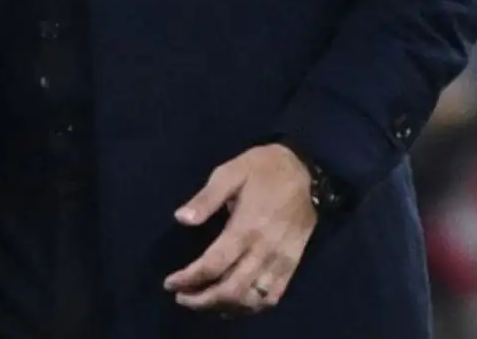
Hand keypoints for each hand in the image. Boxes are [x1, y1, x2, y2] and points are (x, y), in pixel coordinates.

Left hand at [164, 143, 317, 315]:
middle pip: (231, 289)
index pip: (213, 264)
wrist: (307, 172)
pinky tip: (233, 305)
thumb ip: (206, 198)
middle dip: (202, 300)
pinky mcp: (292, 265)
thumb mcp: (230, 172)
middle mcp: (264, 250)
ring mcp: (280, 261)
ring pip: (251, 299)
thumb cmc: (263, 169)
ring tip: (202, 303)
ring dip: (224, 307)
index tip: (169, 283)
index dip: (189, 278)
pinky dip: (250, 307)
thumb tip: (181, 219)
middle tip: (181, 297)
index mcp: (246, 227)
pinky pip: (271, 296)